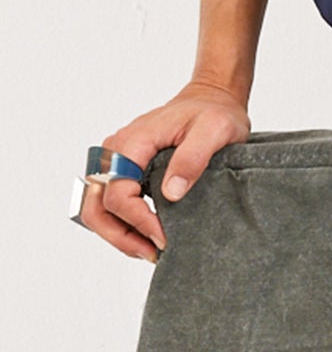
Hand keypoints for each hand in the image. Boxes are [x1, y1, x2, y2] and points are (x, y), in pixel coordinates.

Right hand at [77, 82, 250, 263]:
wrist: (211, 98)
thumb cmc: (213, 112)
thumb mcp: (214, 130)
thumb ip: (192, 158)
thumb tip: (171, 193)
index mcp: (133, 141)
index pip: (118, 193)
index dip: (138, 221)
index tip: (164, 237)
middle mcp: (115, 151)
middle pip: (96, 206)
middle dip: (120, 236)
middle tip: (151, 253)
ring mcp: (115, 161)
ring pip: (96, 209)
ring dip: (118, 235)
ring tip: (148, 250)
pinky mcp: (122, 169)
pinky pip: (109, 204)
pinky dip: (121, 225)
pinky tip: (146, 236)